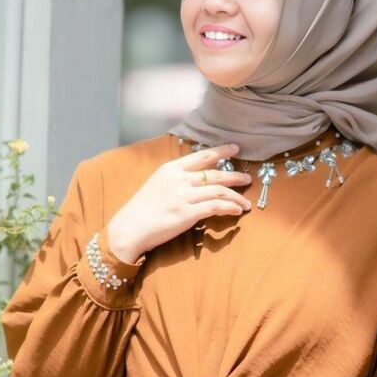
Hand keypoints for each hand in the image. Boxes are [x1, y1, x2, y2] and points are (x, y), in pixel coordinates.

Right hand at [107, 143, 252, 259]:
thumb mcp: (157, 184)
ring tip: (246, 202)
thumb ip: (176, 178)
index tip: (235, 148)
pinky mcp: (187, 213)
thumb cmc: (141, 209)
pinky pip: (215, 207)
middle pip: (215, 174)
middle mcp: (179, 179)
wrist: (129, 229)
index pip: (202, 156)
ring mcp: (183, 196)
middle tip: (247, 179)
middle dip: (235, 176)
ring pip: (219, 191)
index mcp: (171, 169)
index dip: (221, 151)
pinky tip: (236, 211)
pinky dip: (229, 207)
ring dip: (236, 196)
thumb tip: (197, 178)